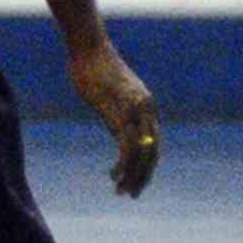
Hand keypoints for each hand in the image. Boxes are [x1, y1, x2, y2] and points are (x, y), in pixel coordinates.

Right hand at [69, 38, 159, 198]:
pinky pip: (127, 145)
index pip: (153, 143)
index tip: (136, 181)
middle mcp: (146, 109)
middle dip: (143, 176)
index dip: (147, 166)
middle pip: (152, 152)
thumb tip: (119, 136)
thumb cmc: (94, 67)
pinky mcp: (121, 112)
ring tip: (121, 191)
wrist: (89, 48)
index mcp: (146, 105)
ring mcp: (135, 111)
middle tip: (132, 194)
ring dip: (132, 175)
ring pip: (141, 152)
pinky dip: (123, 164)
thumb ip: (118, 114)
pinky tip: (113, 175)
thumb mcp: (110, 94)